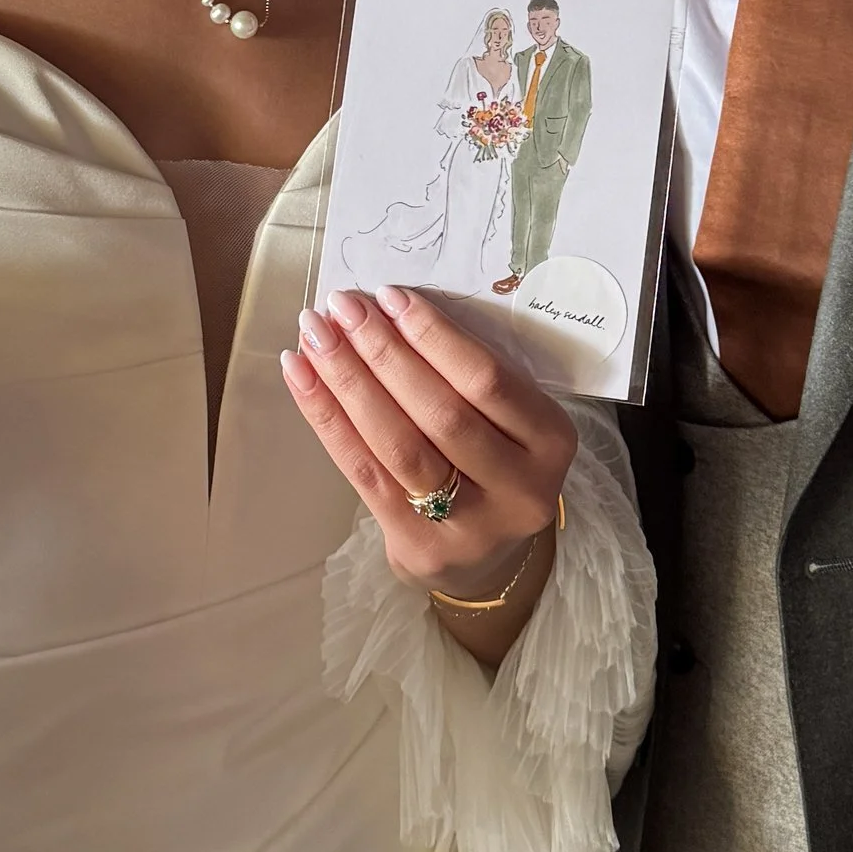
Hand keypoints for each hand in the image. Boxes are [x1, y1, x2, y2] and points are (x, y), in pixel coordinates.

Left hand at [282, 286, 573, 649]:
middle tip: (341, 307)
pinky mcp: (419, 547)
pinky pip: (364, 473)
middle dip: (383, 352)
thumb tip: (390, 308)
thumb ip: (469, 375)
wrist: (484, 555)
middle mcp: (520, 488)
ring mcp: (470, 525)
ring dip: (349, 382)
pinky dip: (327, 419)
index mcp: (550, 440)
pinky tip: (302, 377)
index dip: (434, 336)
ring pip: (398, 444)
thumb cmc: (493, 460)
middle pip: (440, 413)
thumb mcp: (510, 418)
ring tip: (315, 336)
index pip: (488, 380)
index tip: (389, 296)